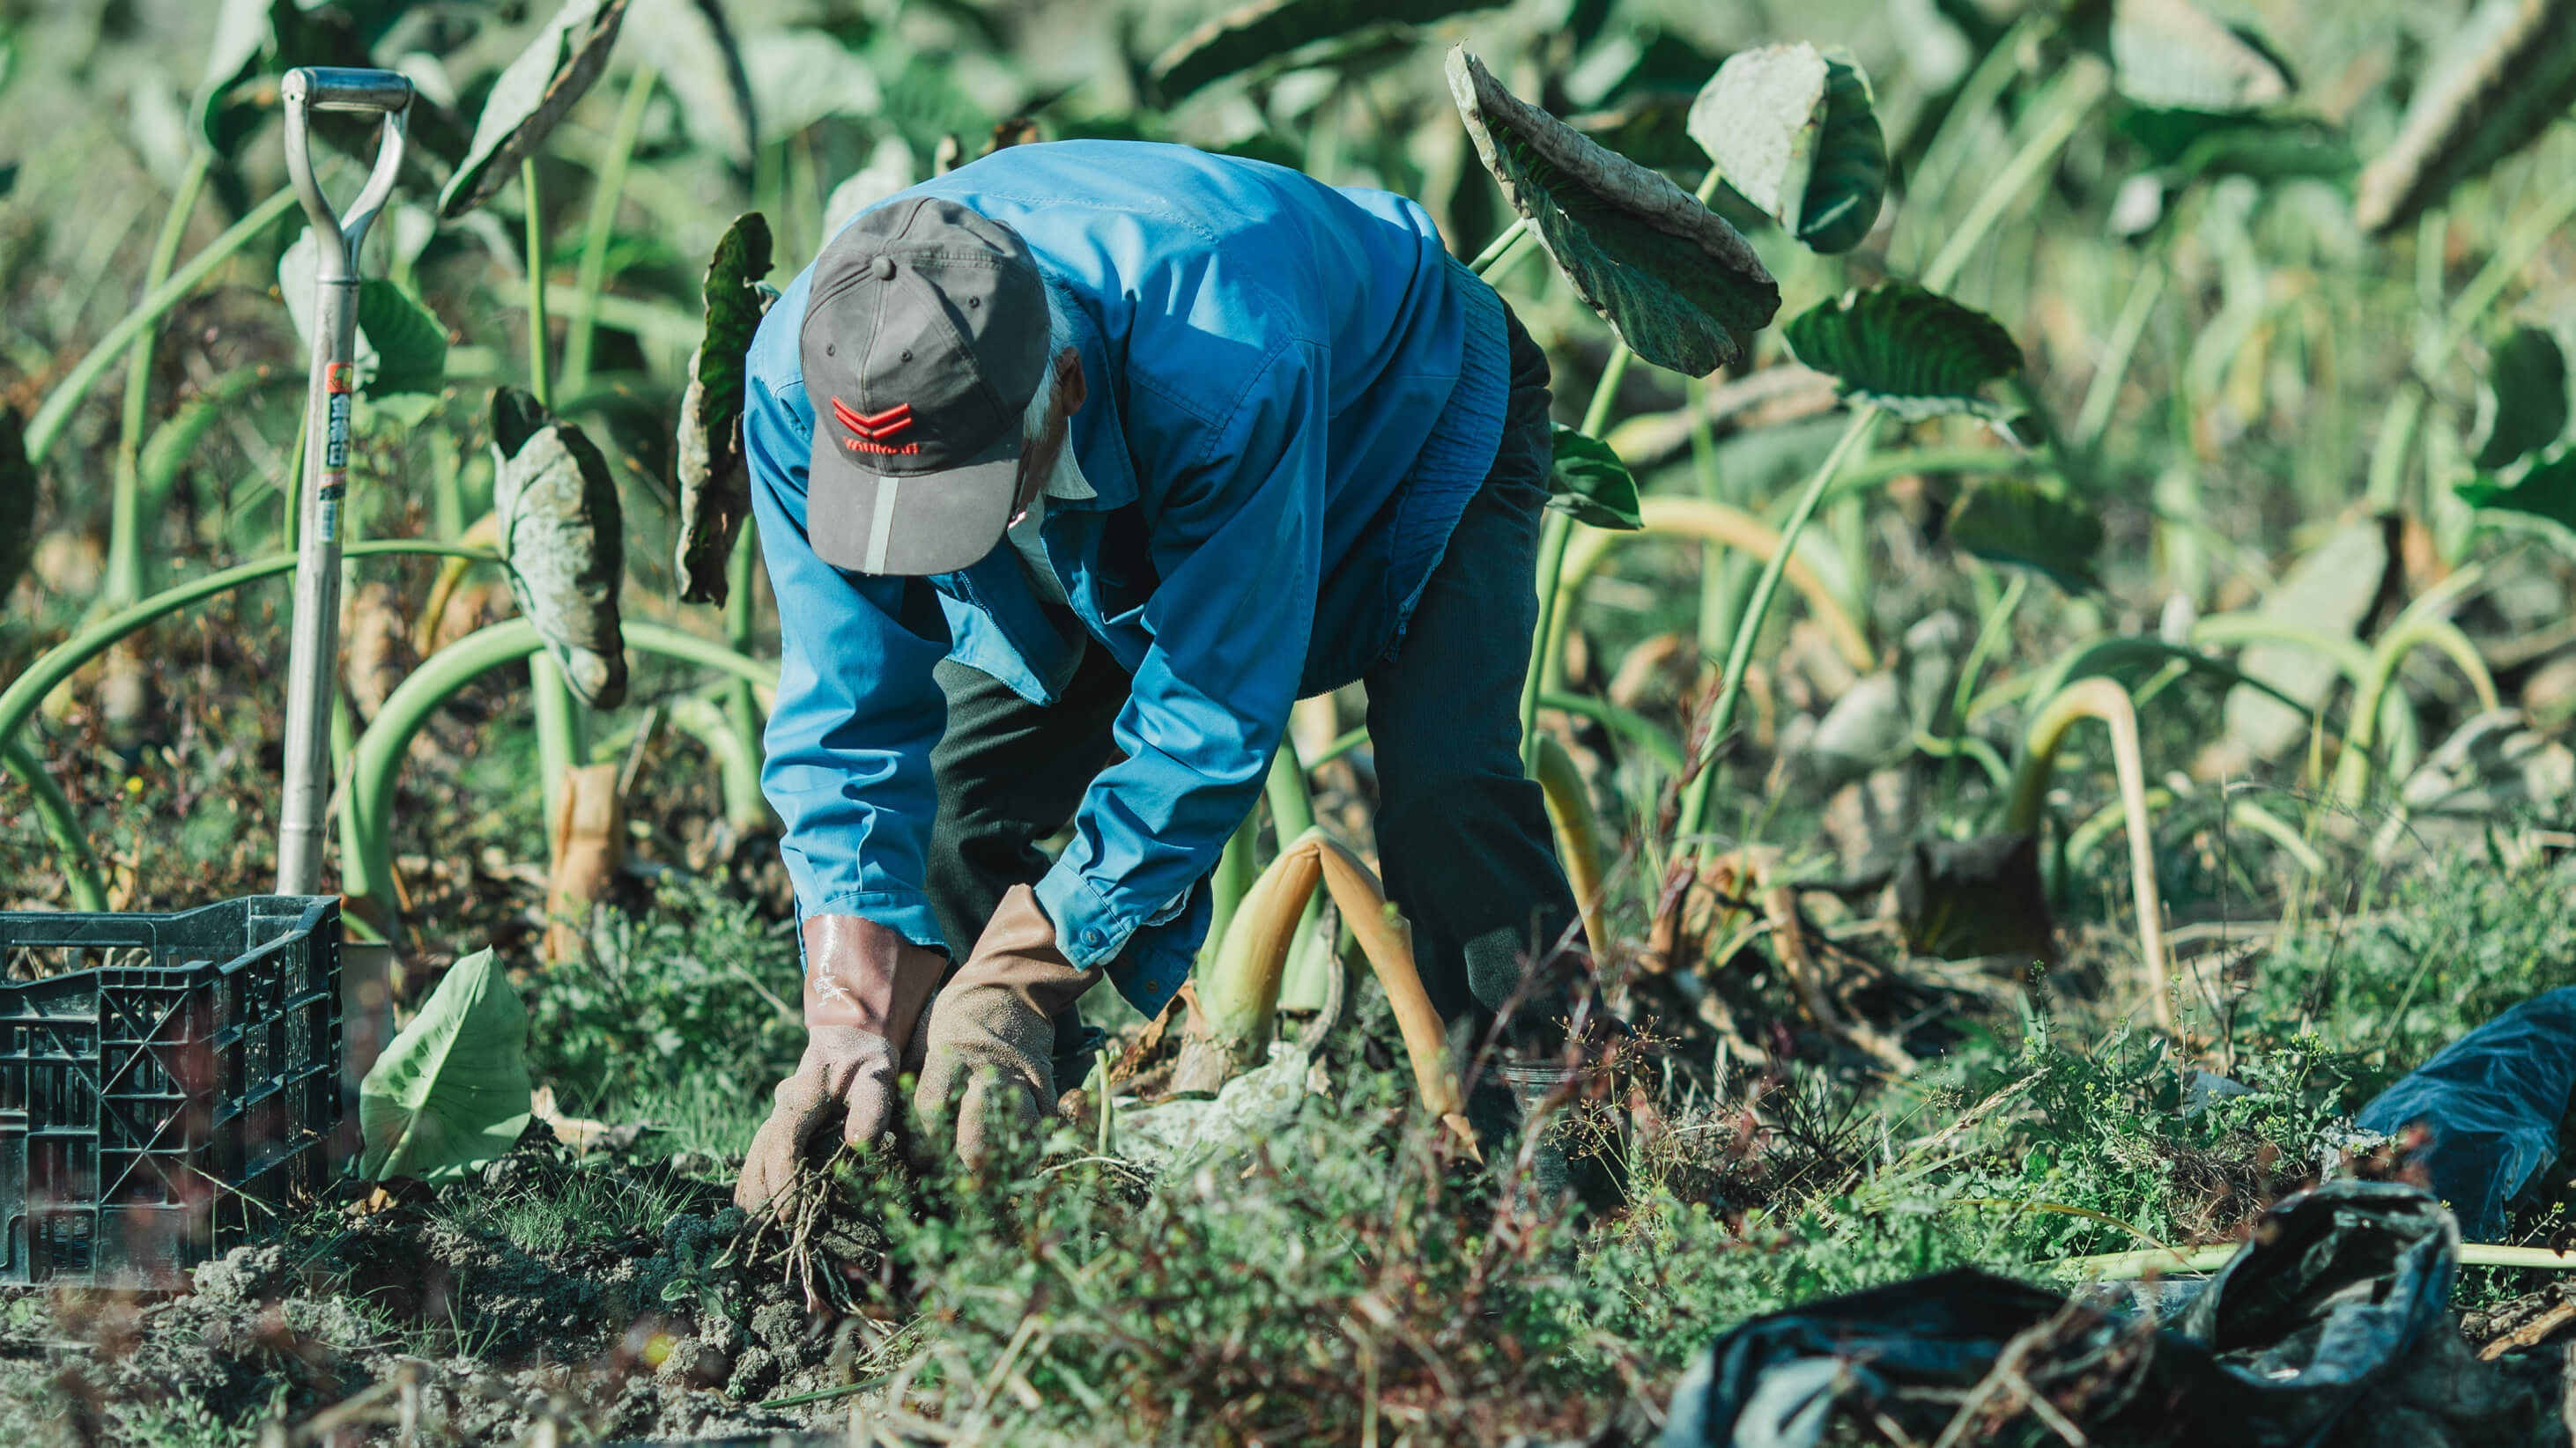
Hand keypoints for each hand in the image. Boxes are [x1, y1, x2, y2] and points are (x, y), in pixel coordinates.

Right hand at [735, 915, 945, 1211]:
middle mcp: (781, 1108)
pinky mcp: (781, 1125)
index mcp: (800, 1097)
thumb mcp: (877, 1076)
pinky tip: (750, 1208)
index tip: (788, 1214)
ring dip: (751, 1191)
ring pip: (755, 1157)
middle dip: (762, 1195)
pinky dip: (753, 1181)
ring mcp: (777, 1117)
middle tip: (765, 1235)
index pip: (784, 1143)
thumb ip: (870, 1108)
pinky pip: (760, 1155)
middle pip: (762, 1156)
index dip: (784, 1180)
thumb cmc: (868, 1059)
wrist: (852, 1036)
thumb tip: (858, 1144)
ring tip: (749, 1229)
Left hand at [913, 884, 1098, 1168]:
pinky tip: (1023, 1163)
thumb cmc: (958, 1016)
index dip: (923, 1145)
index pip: (931, 1111)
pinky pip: (1043, 1119)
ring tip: (993, 1182)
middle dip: (965, 1162)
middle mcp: (984, 1068)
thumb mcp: (927, 1036)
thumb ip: (917, 1079)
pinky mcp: (1043, 1079)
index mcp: (948, 1056)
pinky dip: (1035, 1144)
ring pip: (1015, 1129)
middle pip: (975, 1129)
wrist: (1009, 985)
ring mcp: (1018, 1075)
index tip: (918, 1163)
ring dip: (1004, 1160)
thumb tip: (898, 1128)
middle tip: (957, 1185)